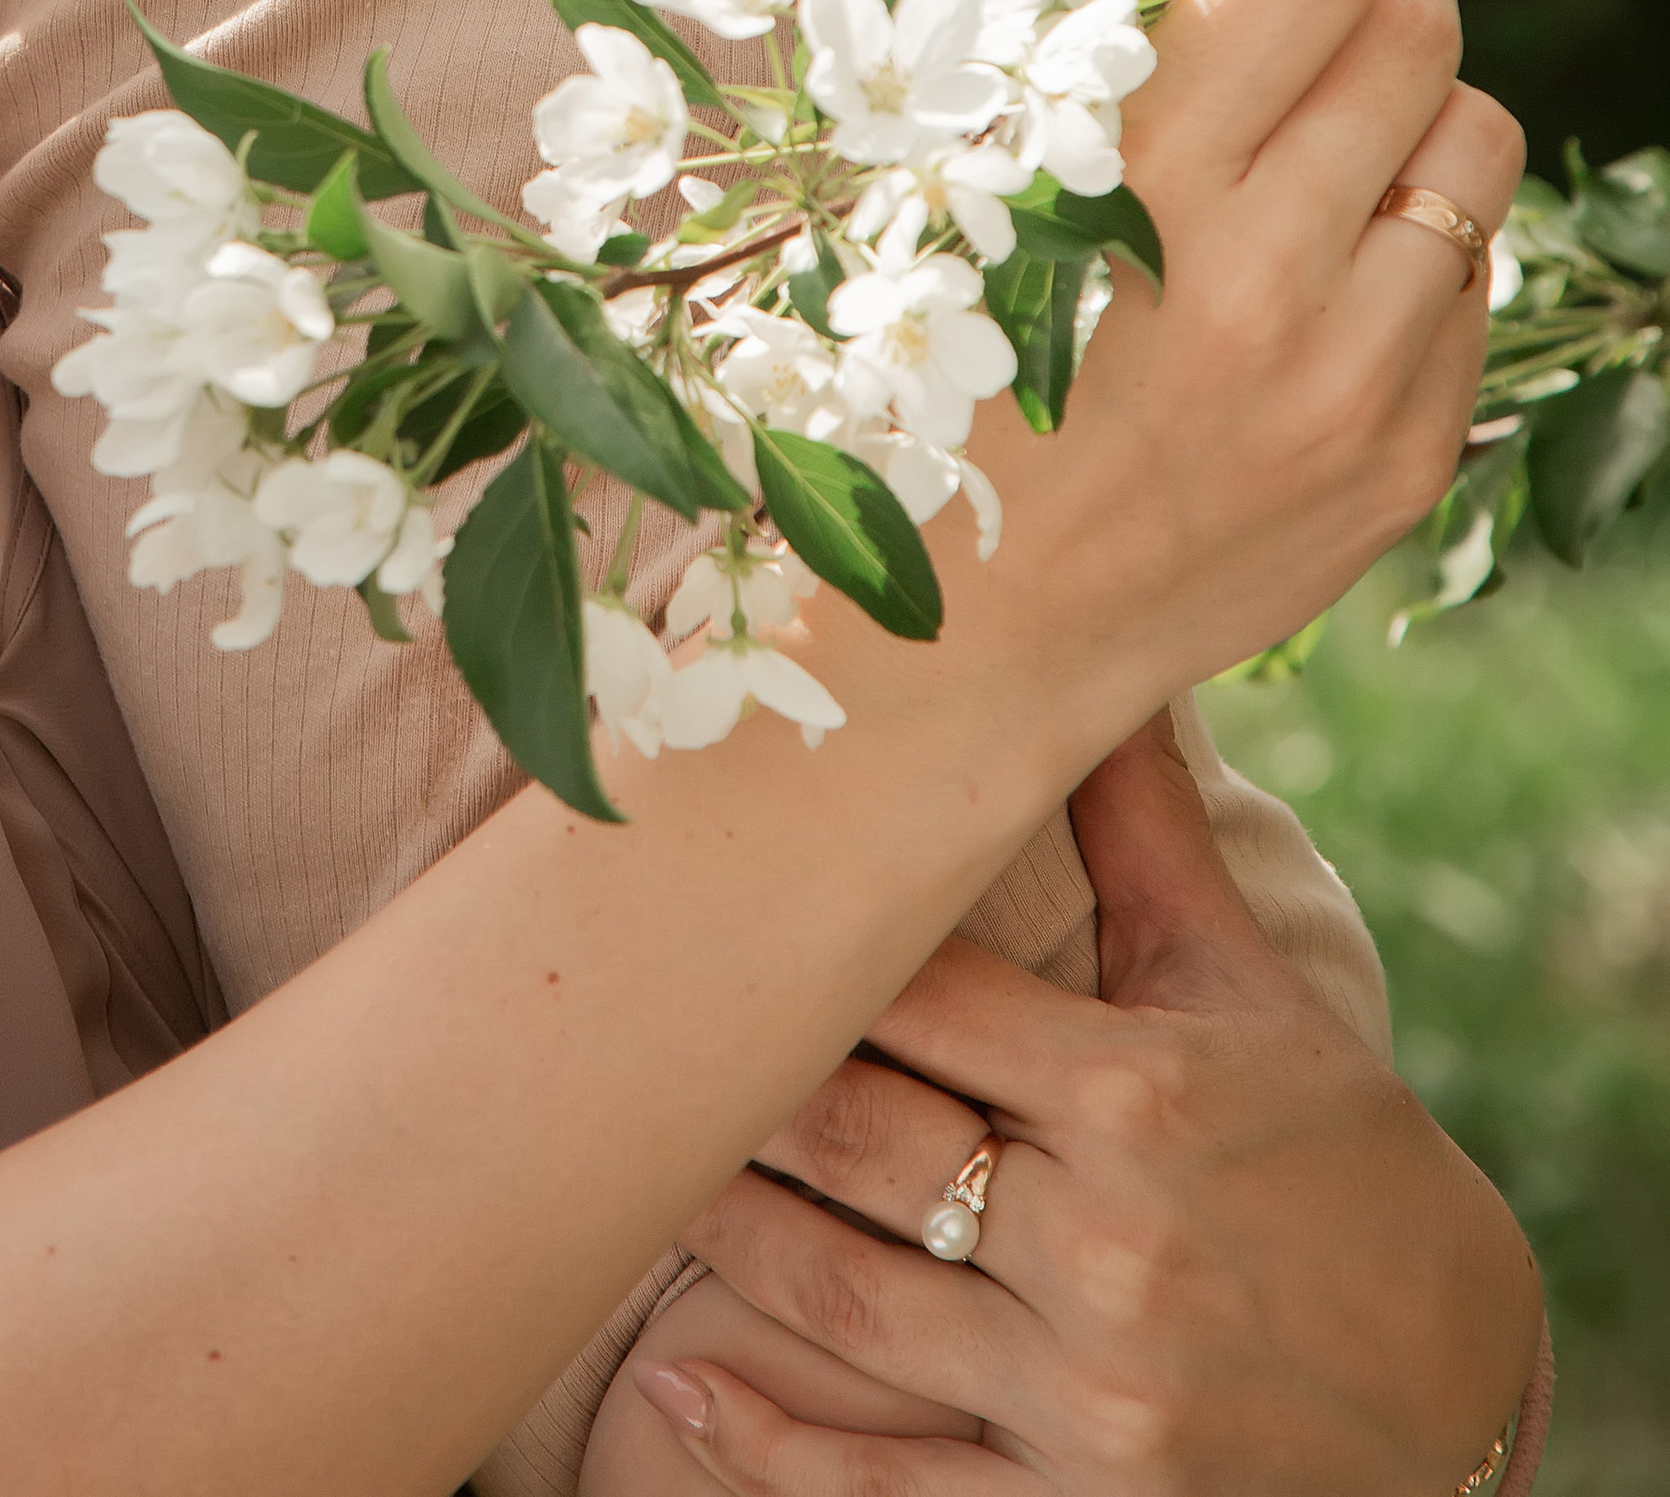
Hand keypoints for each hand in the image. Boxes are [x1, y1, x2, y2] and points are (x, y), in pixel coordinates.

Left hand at [625, 713, 1543, 1493]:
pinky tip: (673, 1387)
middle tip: (607, 1026)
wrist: (1461, 1387)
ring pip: (846, 1296)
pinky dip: (765, 1441)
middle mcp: (1111, 1243)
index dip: (798, 947)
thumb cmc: (1340, 1156)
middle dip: (730, 1083)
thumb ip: (1147, 836)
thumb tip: (1104, 654)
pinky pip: (885, 1485)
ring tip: (618, 1165)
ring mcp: (1088, 1392)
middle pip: (859, 1140)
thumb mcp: (1248, 988)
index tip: (688, 897)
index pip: (919, 996)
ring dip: (722, 1231)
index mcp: (1140, 1096)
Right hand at [963, 0, 1514, 717]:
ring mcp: (1349, 385)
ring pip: (1474, 145)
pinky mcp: (1405, 459)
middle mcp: (1256, 285)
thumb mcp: (988, 172)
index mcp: (1125, 190)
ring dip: (1412, 110)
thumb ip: (1143, 15)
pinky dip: (1411, 240)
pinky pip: (1470, 276)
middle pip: (1413, 35)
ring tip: (1319, 142)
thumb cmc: (939, 364)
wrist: (966, 635)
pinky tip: (1316, 270)